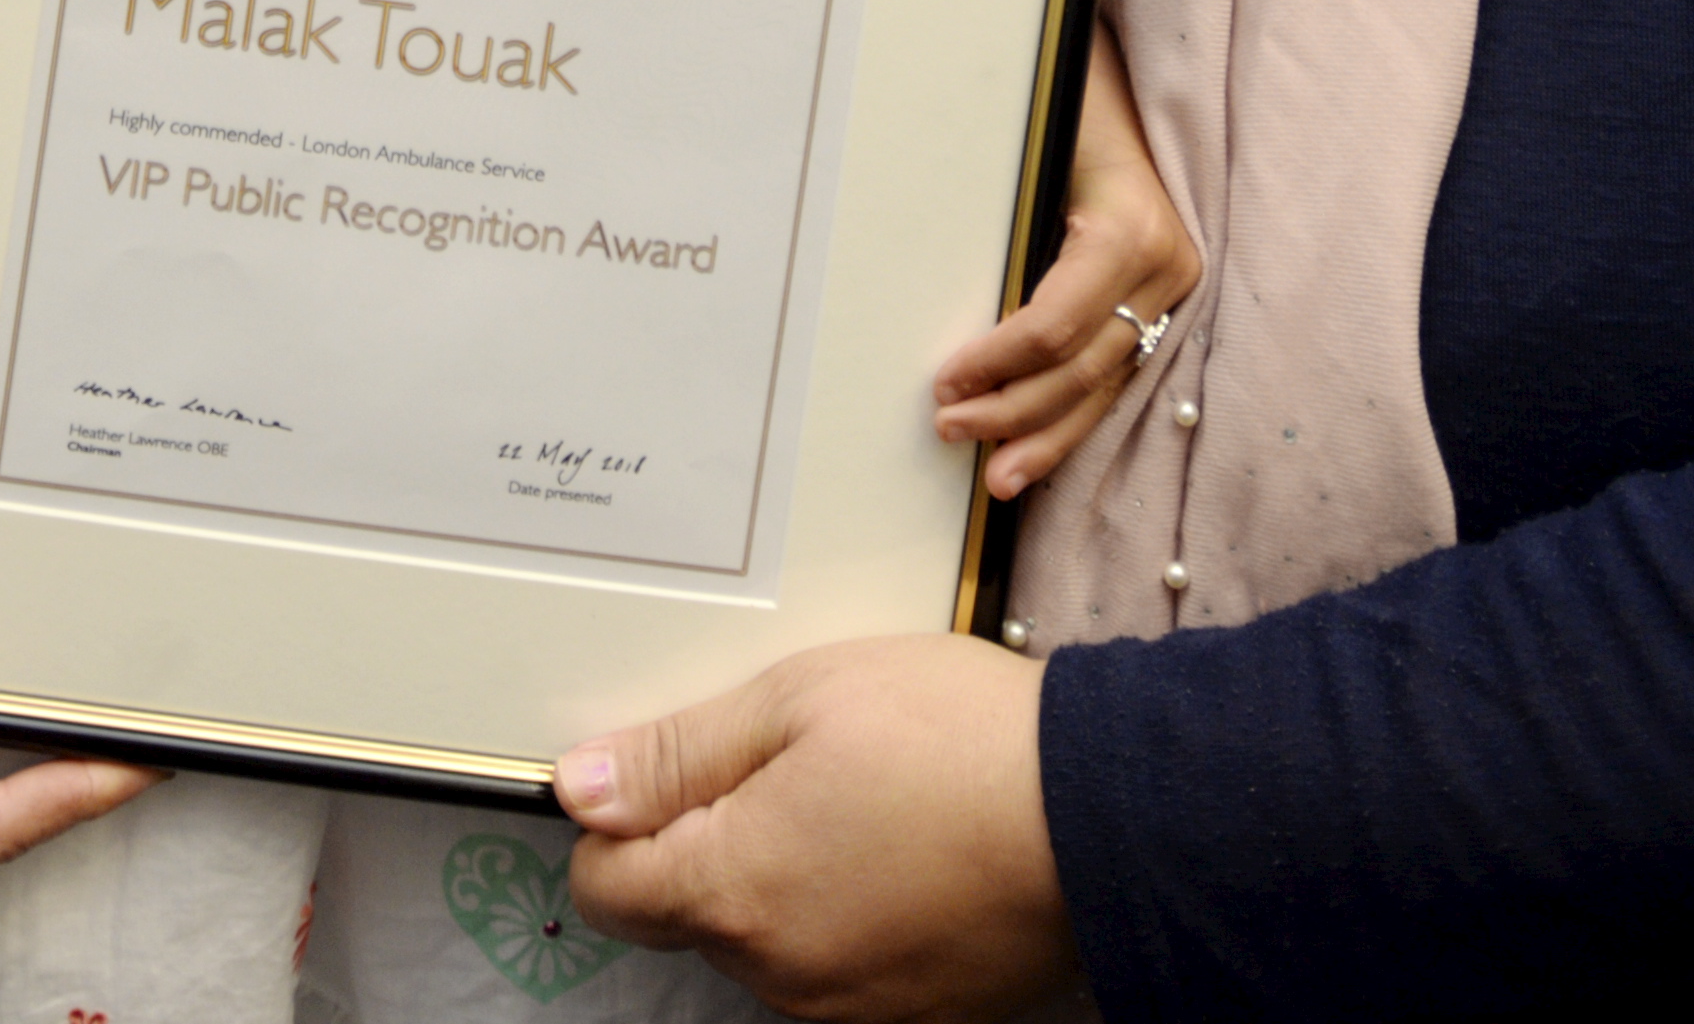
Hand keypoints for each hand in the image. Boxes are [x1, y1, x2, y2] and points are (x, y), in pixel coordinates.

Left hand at [558, 636, 1073, 1021]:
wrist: (1112, 814)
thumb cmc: (961, 741)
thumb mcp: (798, 700)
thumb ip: (677, 754)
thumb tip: (581, 786)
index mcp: (734, 890)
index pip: (603, 884)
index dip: (617, 818)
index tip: (666, 768)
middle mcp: (781, 972)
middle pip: (686, 911)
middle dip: (710, 837)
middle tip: (789, 758)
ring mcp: (850, 1006)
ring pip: (764, 940)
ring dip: (783, 874)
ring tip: (859, 794)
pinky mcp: (915, 1015)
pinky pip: (838, 964)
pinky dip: (847, 911)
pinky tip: (901, 846)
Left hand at [933, 22, 1199, 497]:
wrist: (1123, 72)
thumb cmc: (1066, 98)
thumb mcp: (1037, 144)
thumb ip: (1006, 219)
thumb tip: (945, 294)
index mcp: (1128, 230)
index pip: (1055, 327)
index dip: (996, 365)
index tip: (943, 383)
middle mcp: (1165, 266)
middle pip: (1081, 369)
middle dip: (1013, 411)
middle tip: (949, 430)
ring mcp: (1173, 286)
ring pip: (1106, 383)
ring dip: (1048, 435)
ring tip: (999, 478)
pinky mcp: (1167, 297)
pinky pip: (1120, 368)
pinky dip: (1077, 412)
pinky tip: (1045, 447)